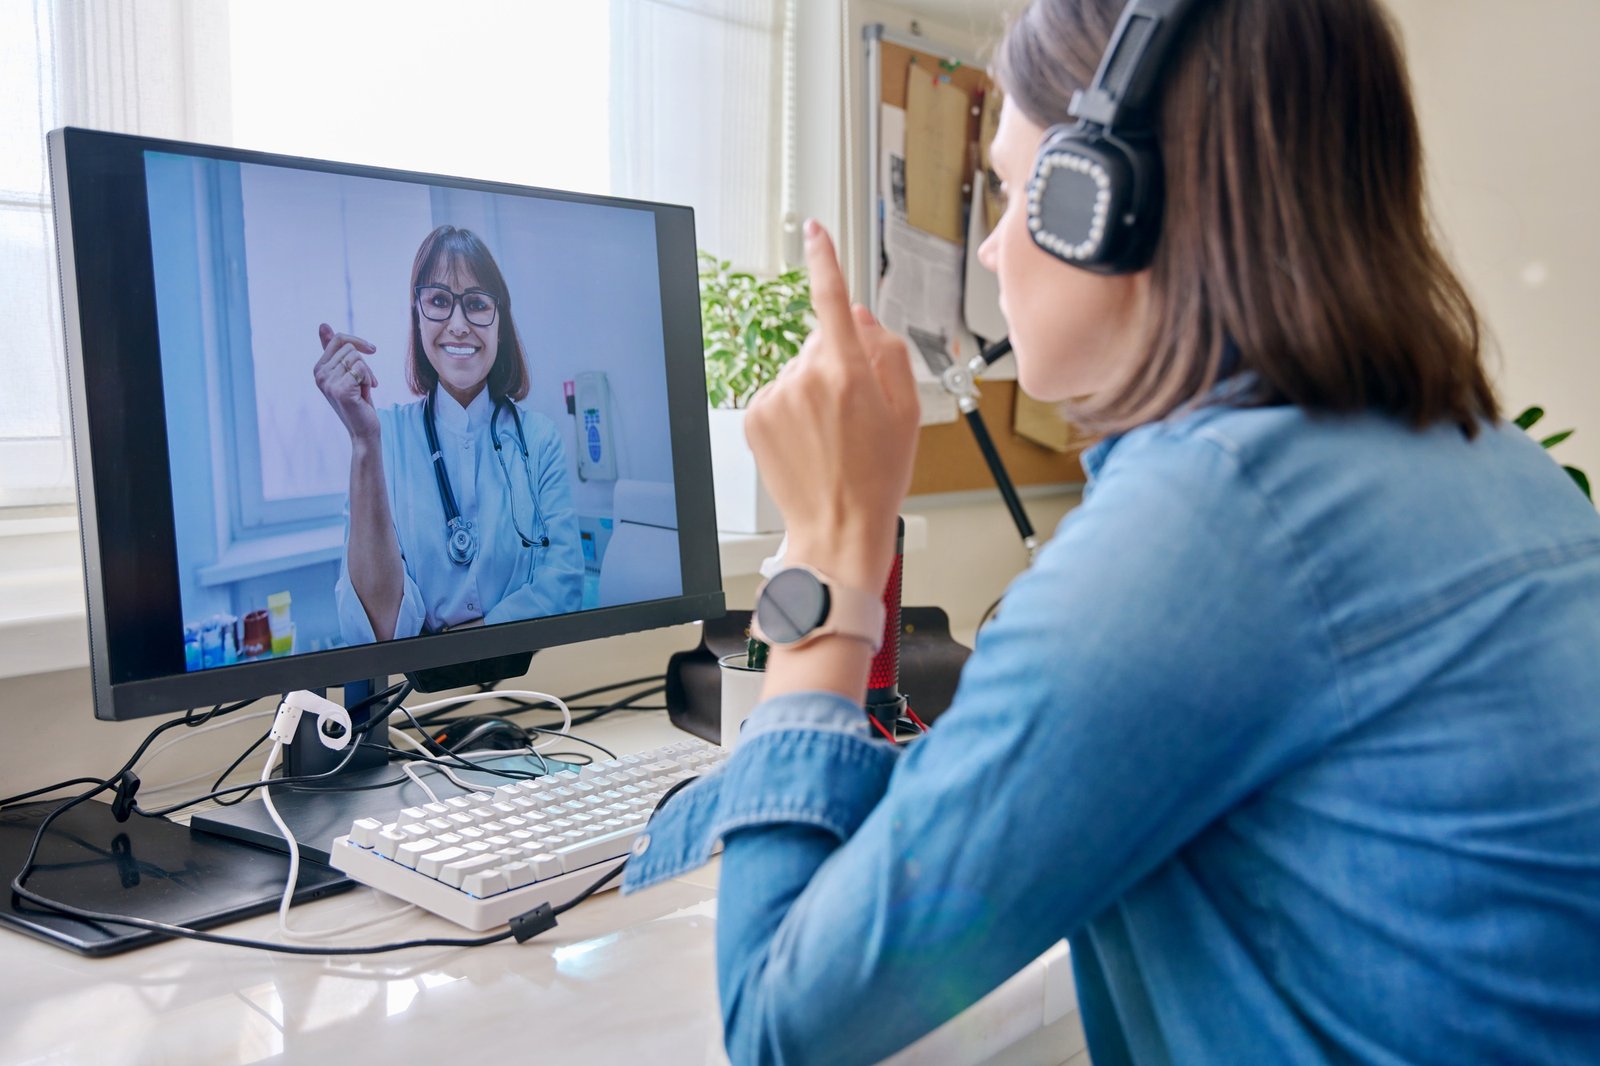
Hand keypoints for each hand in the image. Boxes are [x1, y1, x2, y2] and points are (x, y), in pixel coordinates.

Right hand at [313, 323, 379, 442]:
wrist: (364, 429)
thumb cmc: (358, 400)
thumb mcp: (347, 372)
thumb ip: (335, 350)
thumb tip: (323, 324)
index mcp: (318, 368)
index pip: (339, 339)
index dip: (358, 343)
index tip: (372, 350)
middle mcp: (319, 374)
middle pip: (350, 348)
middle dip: (364, 364)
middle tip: (363, 384)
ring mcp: (328, 382)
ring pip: (357, 358)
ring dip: (367, 374)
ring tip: (362, 390)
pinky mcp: (340, 389)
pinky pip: (362, 369)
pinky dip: (369, 381)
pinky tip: (364, 395)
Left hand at [744, 220, 919, 592]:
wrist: (838, 527)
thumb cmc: (878, 476)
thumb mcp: (907, 411)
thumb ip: (889, 352)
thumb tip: (862, 318)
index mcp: (846, 370)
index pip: (832, 298)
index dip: (823, 259)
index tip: (814, 232)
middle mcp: (804, 377)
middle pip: (821, 341)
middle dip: (839, 359)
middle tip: (856, 408)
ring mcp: (775, 397)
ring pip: (799, 369)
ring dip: (814, 388)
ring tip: (832, 433)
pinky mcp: (754, 417)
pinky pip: (778, 393)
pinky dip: (793, 408)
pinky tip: (810, 440)